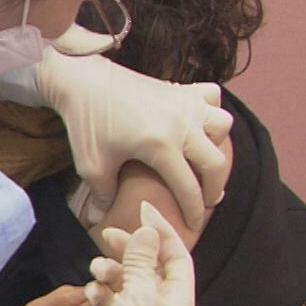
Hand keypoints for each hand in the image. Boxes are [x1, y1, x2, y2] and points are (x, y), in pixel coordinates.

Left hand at [0, 48, 232, 226]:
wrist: (83, 80)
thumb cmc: (87, 124)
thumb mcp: (91, 166)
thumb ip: (103, 196)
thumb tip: (102, 219)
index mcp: (162, 147)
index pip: (189, 188)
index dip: (194, 211)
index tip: (194, 225)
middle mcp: (182, 124)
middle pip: (216, 162)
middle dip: (214, 187)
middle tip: (206, 200)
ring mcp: (185, 103)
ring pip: (222, 125)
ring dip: (216, 144)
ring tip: (202, 157)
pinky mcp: (181, 88)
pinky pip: (211, 96)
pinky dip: (211, 109)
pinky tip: (198, 121)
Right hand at [0, 203, 195, 305]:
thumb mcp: (139, 295)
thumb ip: (142, 260)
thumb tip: (148, 231)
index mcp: (177, 298)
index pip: (177, 255)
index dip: (162, 230)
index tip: (142, 208)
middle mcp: (161, 305)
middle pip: (149, 264)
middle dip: (130, 248)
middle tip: (108, 234)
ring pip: (126, 278)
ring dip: (110, 269)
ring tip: (96, 269)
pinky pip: (110, 297)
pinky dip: (101, 291)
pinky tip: (92, 294)